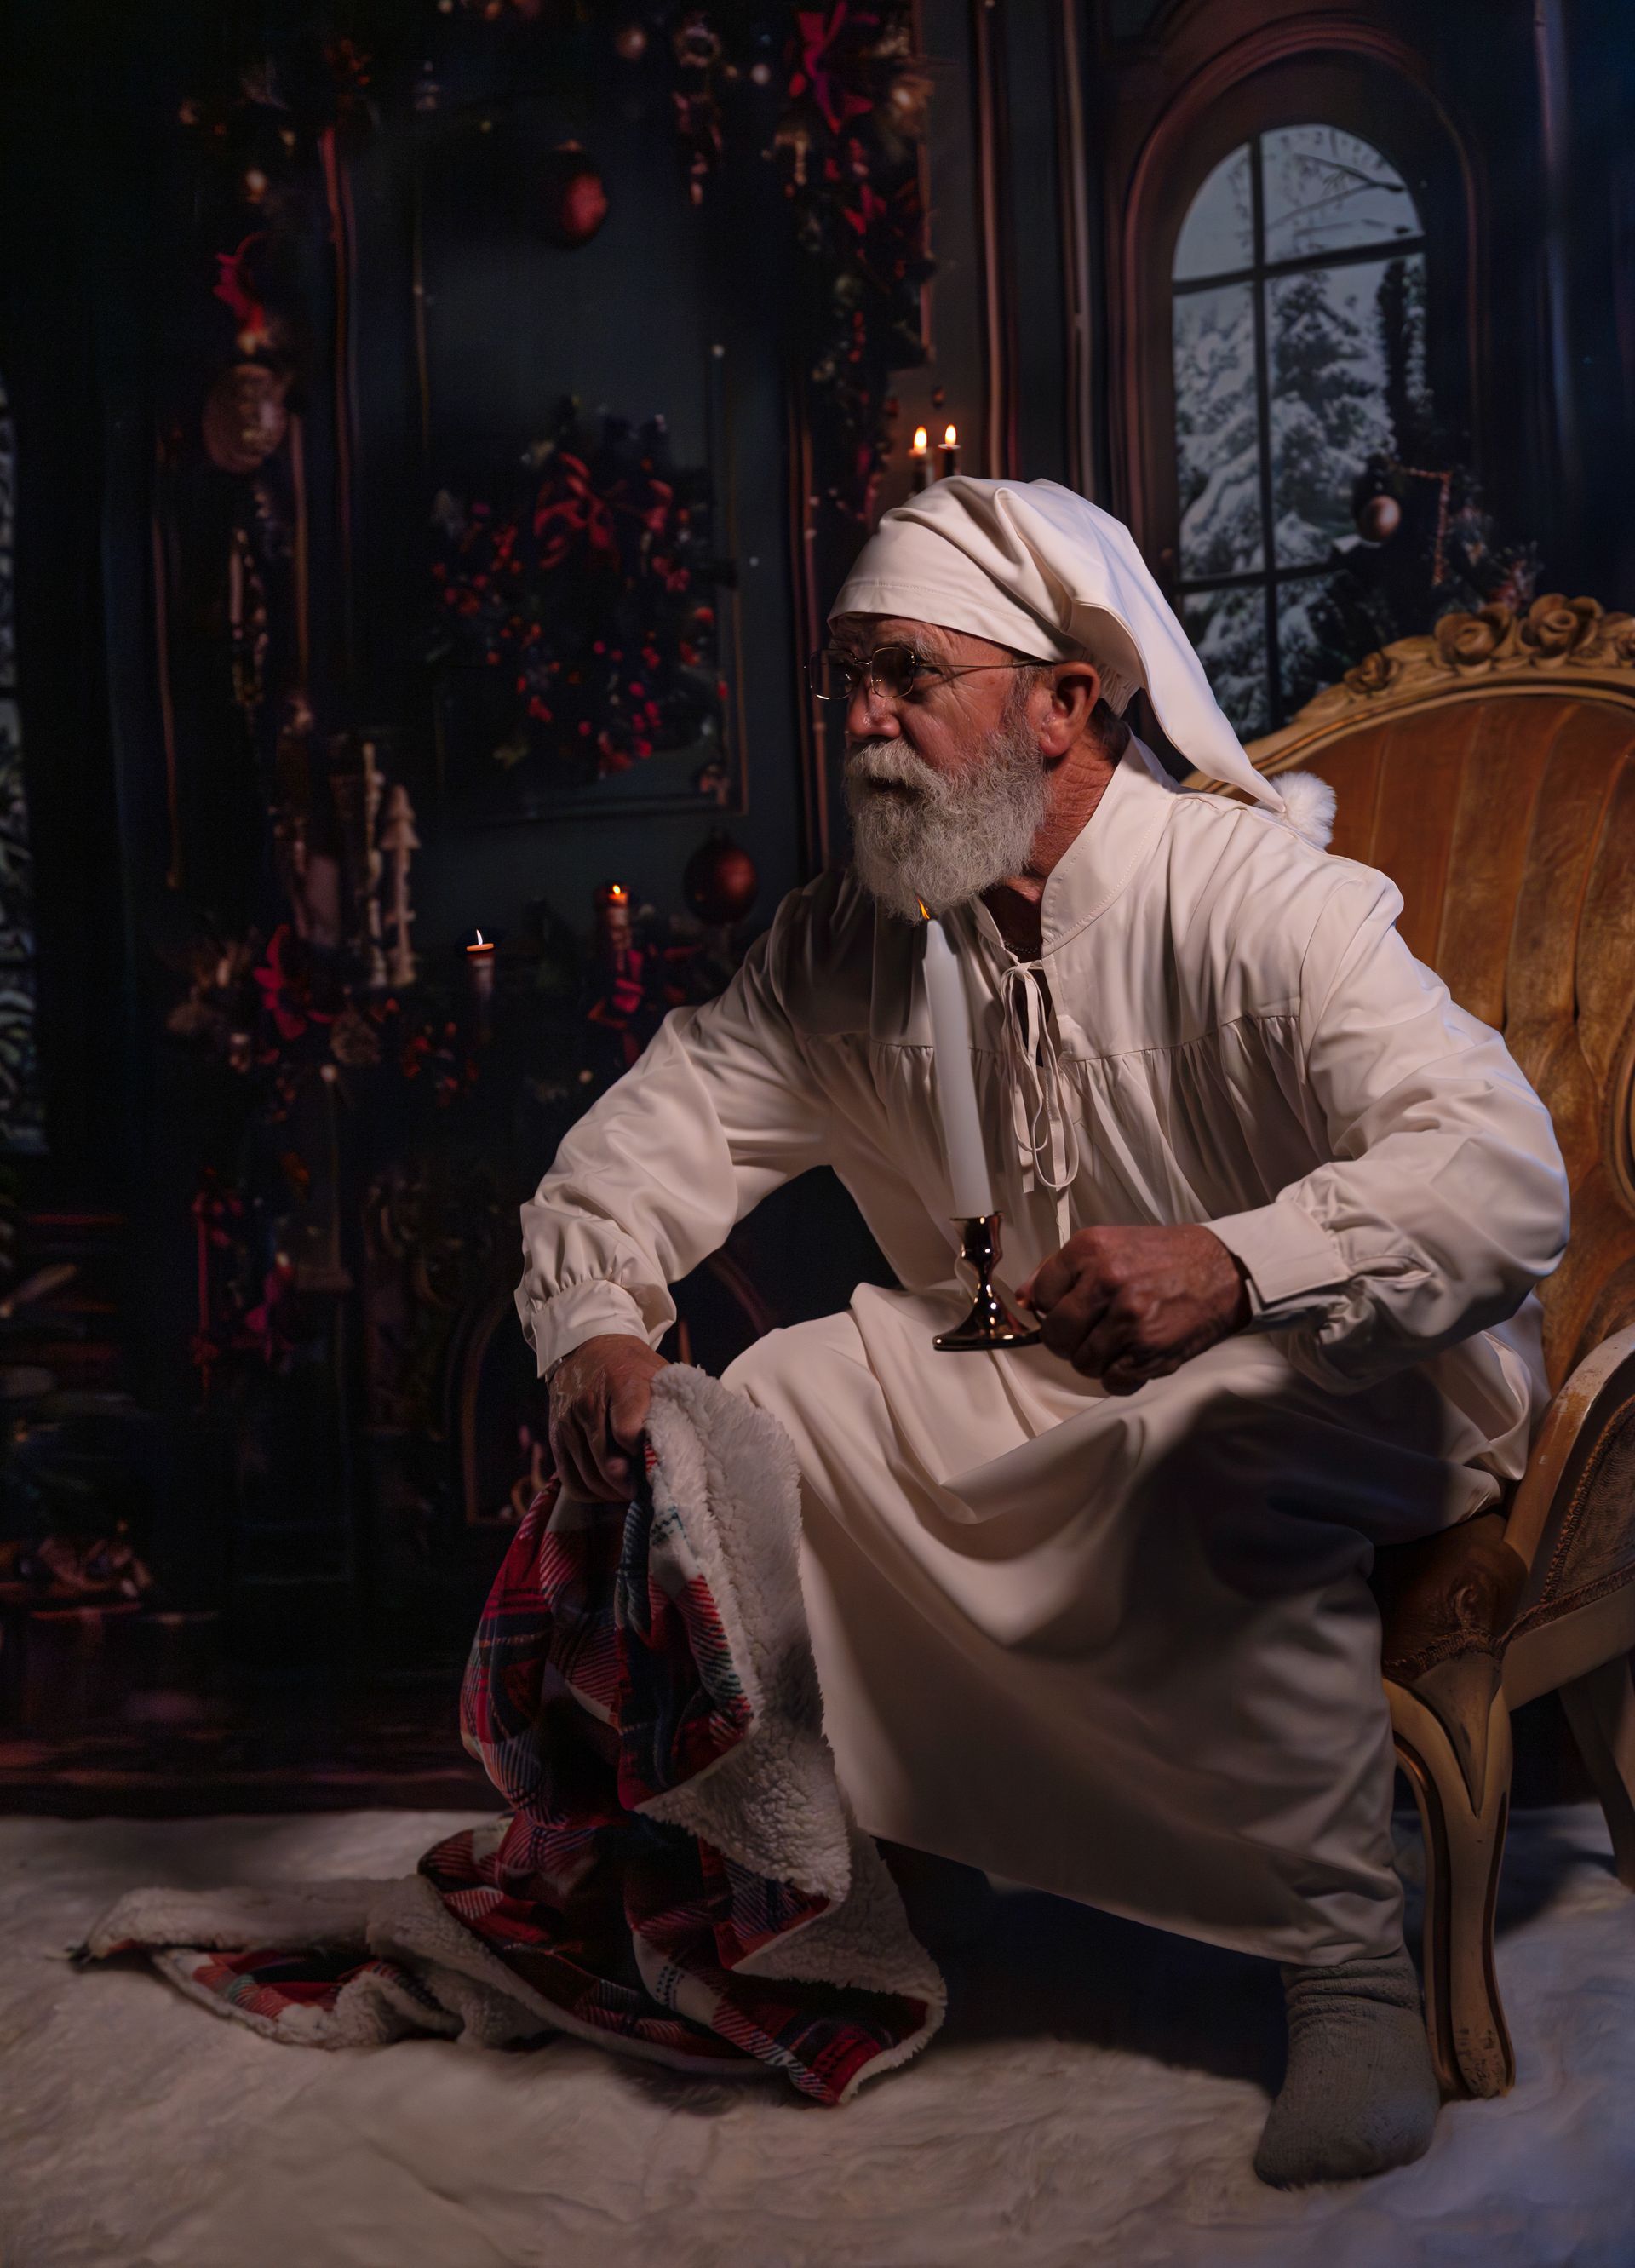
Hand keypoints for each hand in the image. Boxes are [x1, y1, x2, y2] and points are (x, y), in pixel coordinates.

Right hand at [547, 1334, 669, 1500]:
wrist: (587, 1346)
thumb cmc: (631, 1365)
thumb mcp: (657, 1373)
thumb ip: (670, 1404)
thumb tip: (693, 1442)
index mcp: (621, 1386)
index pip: (628, 1434)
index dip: (644, 1456)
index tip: (658, 1463)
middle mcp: (589, 1404)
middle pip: (608, 1463)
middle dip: (629, 1485)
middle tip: (647, 1491)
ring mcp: (568, 1422)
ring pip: (589, 1476)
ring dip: (611, 1493)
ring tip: (629, 1493)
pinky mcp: (556, 1436)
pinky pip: (569, 1478)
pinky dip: (589, 1492)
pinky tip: (606, 1491)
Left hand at [1015, 1225, 1249, 1393]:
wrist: (1223, 1269)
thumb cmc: (1164, 1258)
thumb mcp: (1110, 1244)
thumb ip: (1062, 1270)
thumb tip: (1022, 1298)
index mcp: (1090, 1249)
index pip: (1040, 1295)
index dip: (1050, 1307)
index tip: (1067, 1308)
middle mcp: (1106, 1281)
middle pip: (1055, 1335)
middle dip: (1067, 1339)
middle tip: (1089, 1330)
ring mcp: (1128, 1319)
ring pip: (1081, 1363)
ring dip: (1095, 1359)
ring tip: (1117, 1340)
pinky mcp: (1149, 1350)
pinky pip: (1112, 1381)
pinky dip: (1120, 1375)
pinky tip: (1134, 1355)